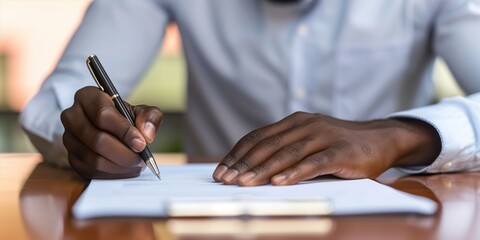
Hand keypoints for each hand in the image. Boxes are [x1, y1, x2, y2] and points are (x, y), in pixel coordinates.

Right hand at [60, 86, 162, 178]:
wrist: (113, 130)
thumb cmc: (126, 118)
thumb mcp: (142, 111)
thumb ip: (149, 118)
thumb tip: (147, 134)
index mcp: (88, 97)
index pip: (103, 115)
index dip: (124, 131)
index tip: (141, 143)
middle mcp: (72, 116)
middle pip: (97, 139)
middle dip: (124, 153)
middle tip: (141, 159)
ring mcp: (68, 138)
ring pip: (93, 159)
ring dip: (119, 166)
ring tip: (136, 164)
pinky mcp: (71, 157)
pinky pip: (90, 171)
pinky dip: (111, 174)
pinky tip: (125, 169)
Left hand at [212, 112, 440, 185]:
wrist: (380, 139)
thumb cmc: (338, 145)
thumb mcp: (308, 141)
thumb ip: (285, 149)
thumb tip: (250, 168)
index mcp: (293, 122)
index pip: (257, 137)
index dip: (237, 154)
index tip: (220, 171)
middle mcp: (305, 125)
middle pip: (267, 145)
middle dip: (243, 164)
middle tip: (224, 180)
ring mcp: (323, 136)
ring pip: (286, 154)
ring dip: (262, 170)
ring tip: (243, 183)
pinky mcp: (340, 151)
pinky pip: (313, 163)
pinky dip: (294, 173)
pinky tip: (279, 183)